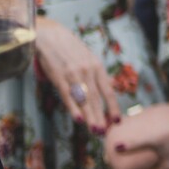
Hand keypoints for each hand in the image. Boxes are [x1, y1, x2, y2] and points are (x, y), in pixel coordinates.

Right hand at [34, 17, 120, 133]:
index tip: (117, 121)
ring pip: (84, 99)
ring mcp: (73, 74)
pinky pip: (68, 95)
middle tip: (104, 133)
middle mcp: (88, 71)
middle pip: (96, 98)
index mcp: (97, 67)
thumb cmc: (70, 48)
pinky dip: (73, 107)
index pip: (108, 91)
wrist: (50, 35)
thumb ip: (98, 74)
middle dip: (101, 117)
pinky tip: (78, 118)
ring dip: (90, 116)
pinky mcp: (58, 76)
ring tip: (95, 130)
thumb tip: (110, 85)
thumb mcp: (89, 58)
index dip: (113, 107)